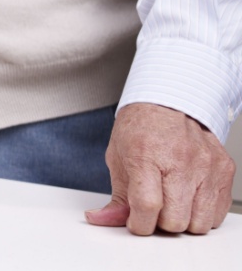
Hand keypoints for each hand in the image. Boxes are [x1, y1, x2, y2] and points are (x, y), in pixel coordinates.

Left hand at [85, 102, 235, 234]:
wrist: (168, 104)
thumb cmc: (141, 129)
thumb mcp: (117, 158)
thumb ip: (116, 196)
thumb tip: (103, 220)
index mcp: (146, 155)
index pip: (147, 205)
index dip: (139, 224)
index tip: (136, 223)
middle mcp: (180, 160)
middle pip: (174, 220)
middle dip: (160, 222)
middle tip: (154, 207)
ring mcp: (206, 166)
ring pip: (199, 223)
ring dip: (183, 220)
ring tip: (172, 201)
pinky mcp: (224, 170)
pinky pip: (217, 213)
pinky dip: (202, 213)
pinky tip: (189, 197)